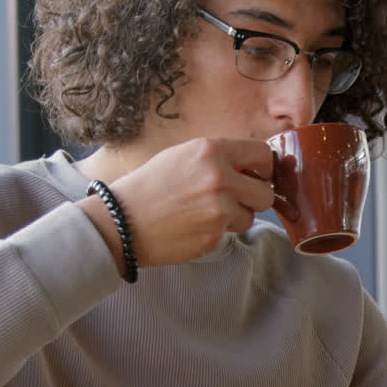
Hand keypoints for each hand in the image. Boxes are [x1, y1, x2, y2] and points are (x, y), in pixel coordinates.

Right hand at [81, 138, 274, 268]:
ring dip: (235, 217)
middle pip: (266, 193)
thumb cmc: (149, 187)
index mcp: (211, 151)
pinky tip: (193, 225)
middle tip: (235, 199)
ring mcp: (220, 209)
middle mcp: (220, 178)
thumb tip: (251, 168)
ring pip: (250, 216)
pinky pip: (230, 233)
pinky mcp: (215, 235)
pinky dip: (217, 231)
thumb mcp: (182, 156)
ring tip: (204, 213)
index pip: (262, 154)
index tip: (258, 175)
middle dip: (254, 198)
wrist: (120, 222)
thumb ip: (218, 159)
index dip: (263, 168)